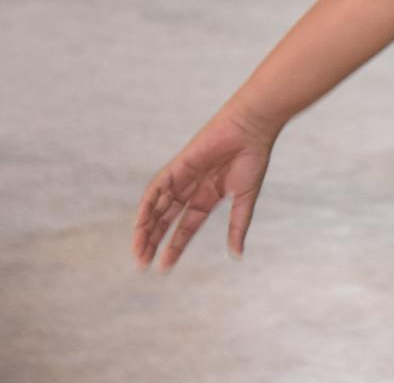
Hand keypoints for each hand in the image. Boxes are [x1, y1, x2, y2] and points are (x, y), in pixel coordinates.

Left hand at [133, 109, 276, 271]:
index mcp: (208, 197)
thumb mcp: (244, 199)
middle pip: (165, 220)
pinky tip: (140, 223)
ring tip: (139, 250)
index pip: (185, 227)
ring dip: (146, 228)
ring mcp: (182, 178)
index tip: (164, 267)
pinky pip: (156, 189)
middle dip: (153, 241)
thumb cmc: (253, 159)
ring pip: (157, 207)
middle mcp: (191, 189)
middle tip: (142, 263)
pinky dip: (147, 205)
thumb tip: (237, 255)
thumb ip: (237, 226)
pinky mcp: (177, 166)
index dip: (174, 246)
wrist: (251, 128)